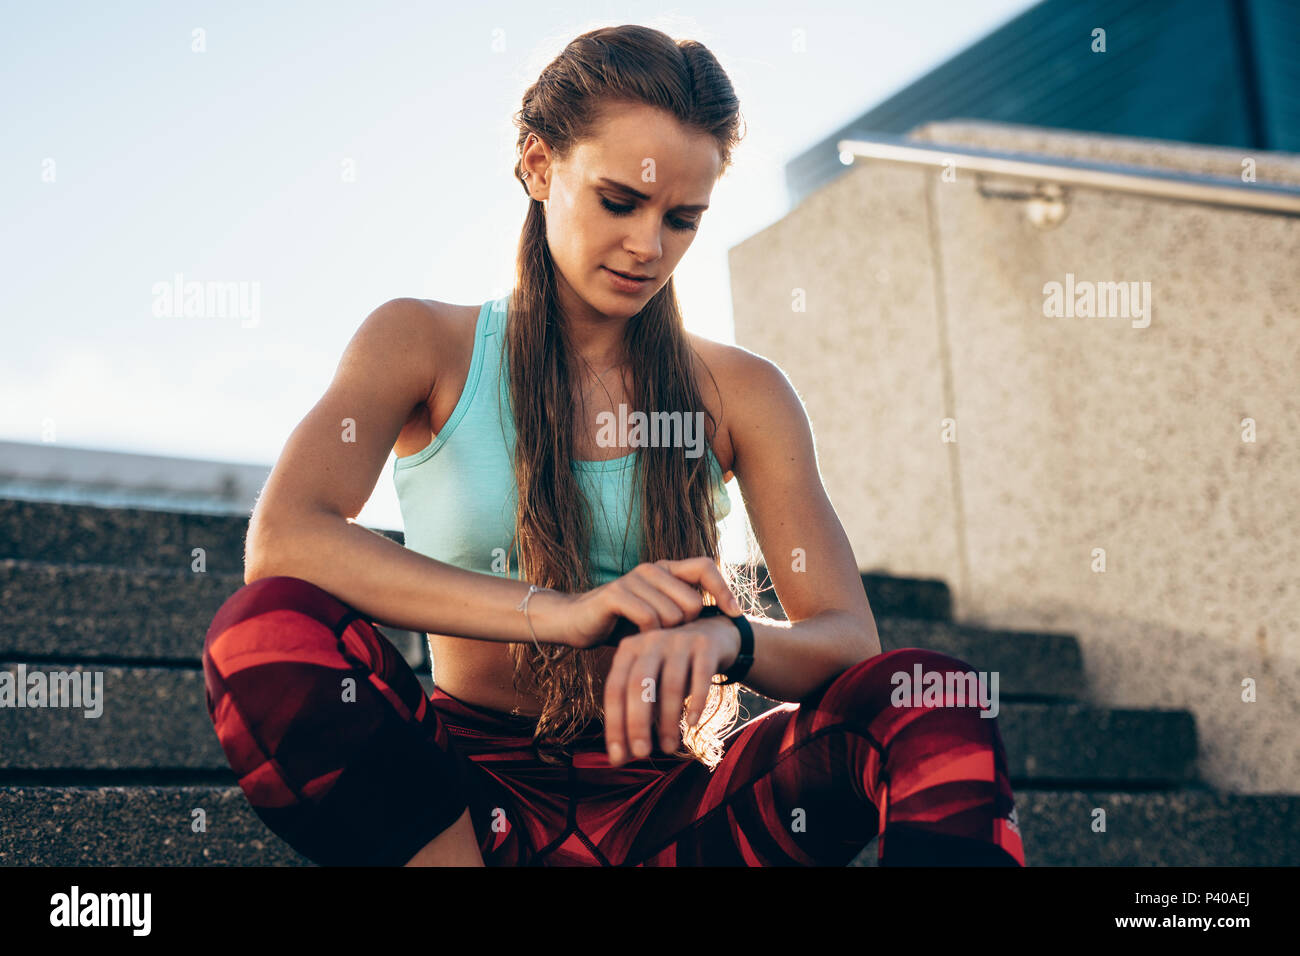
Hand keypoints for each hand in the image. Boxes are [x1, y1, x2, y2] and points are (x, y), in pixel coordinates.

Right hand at [537, 558, 742, 649]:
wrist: (577, 622)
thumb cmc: (623, 623)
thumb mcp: (659, 616)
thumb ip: (685, 611)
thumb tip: (728, 619)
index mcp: (666, 569)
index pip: (705, 567)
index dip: (723, 590)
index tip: (735, 615)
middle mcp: (653, 568)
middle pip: (694, 603)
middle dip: (686, 628)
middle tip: (665, 636)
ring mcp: (634, 578)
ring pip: (674, 616)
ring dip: (663, 636)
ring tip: (646, 636)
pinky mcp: (616, 593)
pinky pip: (650, 620)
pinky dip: (647, 635)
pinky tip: (635, 637)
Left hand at [602, 612, 740, 765]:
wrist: (713, 635)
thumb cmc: (673, 669)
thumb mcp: (651, 687)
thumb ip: (634, 716)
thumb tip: (618, 759)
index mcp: (629, 650)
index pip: (614, 689)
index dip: (614, 724)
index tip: (618, 757)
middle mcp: (651, 641)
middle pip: (638, 685)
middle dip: (638, 723)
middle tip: (642, 754)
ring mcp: (679, 640)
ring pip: (671, 684)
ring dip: (668, 720)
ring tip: (668, 748)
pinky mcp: (706, 645)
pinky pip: (701, 676)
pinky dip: (696, 702)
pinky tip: (692, 723)